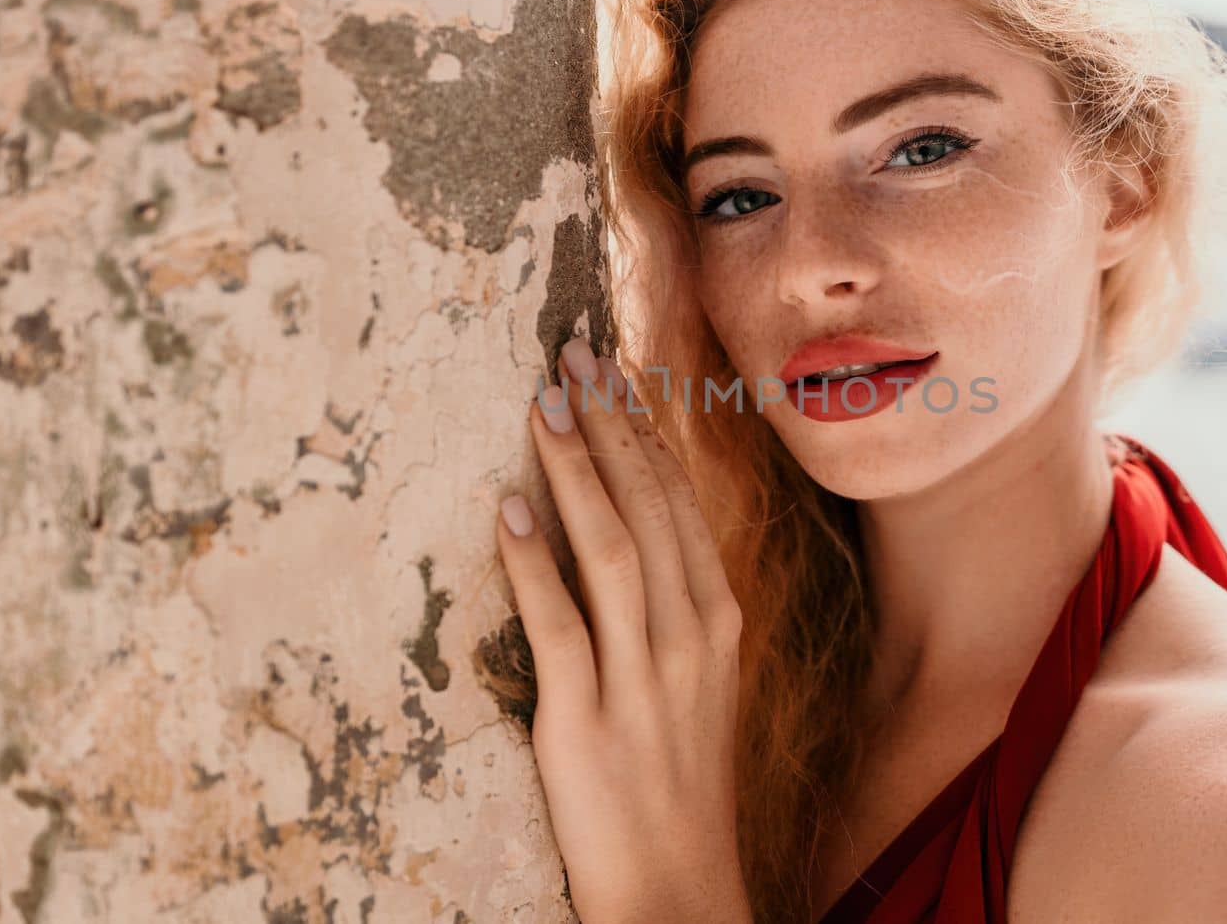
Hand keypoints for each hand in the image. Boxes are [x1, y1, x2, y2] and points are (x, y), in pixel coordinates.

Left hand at [497, 336, 751, 922]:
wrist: (679, 890)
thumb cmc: (680, 777)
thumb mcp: (698, 679)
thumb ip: (673, 603)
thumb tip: (629, 525)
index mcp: (718, 620)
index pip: (679, 502)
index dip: (644, 430)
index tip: (611, 370)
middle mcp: (691, 636)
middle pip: (650, 508)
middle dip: (611, 425)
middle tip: (571, 355)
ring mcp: (643, 679)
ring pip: (613, 551)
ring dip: (577, 472)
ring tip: (543, 406)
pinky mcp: (587, 722)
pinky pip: (561, 628)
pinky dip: (534, 566)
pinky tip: (508, 512)